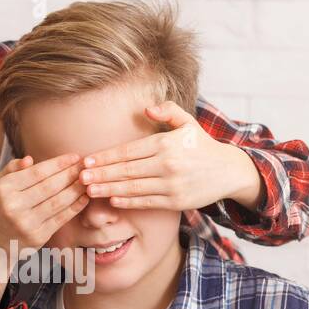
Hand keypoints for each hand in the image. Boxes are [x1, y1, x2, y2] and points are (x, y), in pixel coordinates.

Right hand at [0, 152, 90, 253]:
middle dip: (71, 174)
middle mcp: (14, 205)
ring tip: (88, 180)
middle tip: (86, 166)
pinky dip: (75, 207)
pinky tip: (84, 198)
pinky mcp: (37, 237)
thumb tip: (30, 159)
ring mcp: (26, 223)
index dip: (58, 164)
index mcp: (5, 188)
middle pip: (50, 186)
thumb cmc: (3, 206)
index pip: (37, 172)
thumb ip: (13, 168)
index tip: (74, 156)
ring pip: (58, 202)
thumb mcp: (1, 184)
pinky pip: (61, 218)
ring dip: (76, 190)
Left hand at [78, 102, 262, 211]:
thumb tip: (147, 107)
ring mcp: (172, 184)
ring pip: (134, 188)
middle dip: (101, 174)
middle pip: (127, 170)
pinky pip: (147, 202)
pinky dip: (128, 201)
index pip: (128, 151)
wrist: (229, 170)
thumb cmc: (202, 145)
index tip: (86, 160)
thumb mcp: (188, 122)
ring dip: (109, 189)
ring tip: (89, 190)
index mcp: (166, 144)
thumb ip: (168, 111)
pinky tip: (112, 200)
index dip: (106, 157)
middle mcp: (168, 164)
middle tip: (79, 177)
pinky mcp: (176, 201)